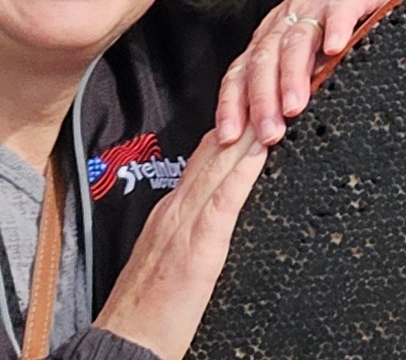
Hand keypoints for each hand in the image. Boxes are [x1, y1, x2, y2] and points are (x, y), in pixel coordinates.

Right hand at [87, 111, 269, 359]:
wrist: (125, 344)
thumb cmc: (152, 308)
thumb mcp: (177, 255)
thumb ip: (197, 227)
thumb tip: (224, 205)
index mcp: (173, 209)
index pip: (210, 151)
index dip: (238, 120)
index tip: (262, 92)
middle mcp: (177, 207)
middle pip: (217, 145)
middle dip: (248, 110)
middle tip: (278, 73)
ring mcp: (184, 224)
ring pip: (220, 162)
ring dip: (252, 127)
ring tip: (280, 92)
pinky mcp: (196, 248)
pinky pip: (223, 201)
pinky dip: (242, 171)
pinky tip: (262, 148)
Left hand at [213, 0, 405, 145]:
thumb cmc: (334, 9)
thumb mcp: (305, 45)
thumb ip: (291, 78)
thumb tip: (272, 132)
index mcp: (269, 39)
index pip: (240, 74)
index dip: (232, 106)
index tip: (230, 139)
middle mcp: (284, 24)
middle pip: (263, 62)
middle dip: (261, 102)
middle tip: (268, 135)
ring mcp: (316, 8)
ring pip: (295, 42)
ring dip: (291, 76)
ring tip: (294, 106)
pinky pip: (338, 11)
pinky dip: (335, 28)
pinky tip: (336, 49)